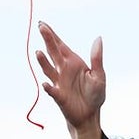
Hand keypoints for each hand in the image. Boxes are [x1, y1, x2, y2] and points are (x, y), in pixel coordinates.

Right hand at [35, 23, 104, 138]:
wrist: (90, 115)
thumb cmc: (95, 94)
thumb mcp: (99, 75)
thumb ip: (97, 58)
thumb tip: (98, 38)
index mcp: (73, 62)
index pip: (60, 45)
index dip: (52, 35)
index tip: (43, 24)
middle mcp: (63, 70)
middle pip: (53, 52)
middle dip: (47, 40)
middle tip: (40, 27)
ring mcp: (59, 82)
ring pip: (49, 70)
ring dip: (43, 62)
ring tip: (39, 52)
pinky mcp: (59, 96)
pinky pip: (52, 91)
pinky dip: (49, 88)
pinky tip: (46, 84)